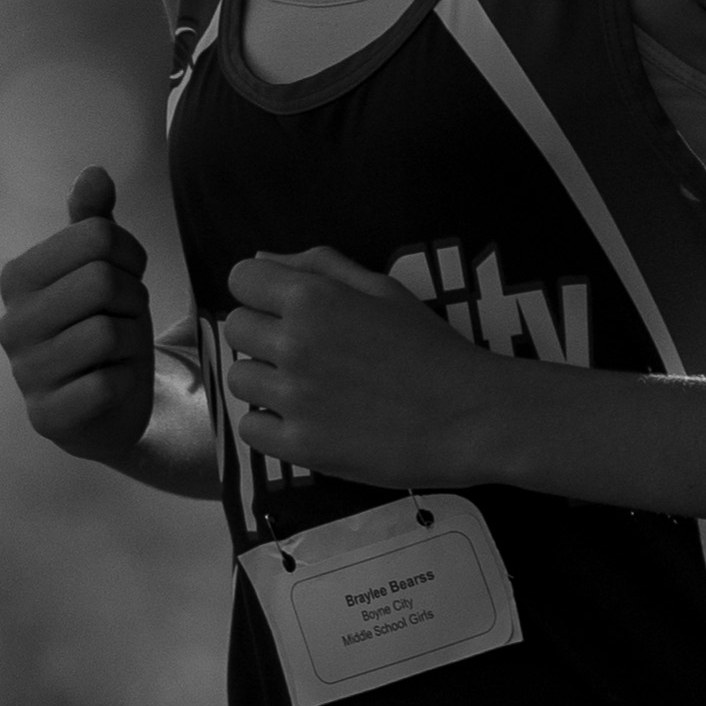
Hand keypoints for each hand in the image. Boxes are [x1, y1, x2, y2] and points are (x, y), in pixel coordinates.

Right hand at [0, 170, 155, 466]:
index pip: (98, 237)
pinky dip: (124, 381)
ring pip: (108, 332)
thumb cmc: (103, 327)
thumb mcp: (102, 269)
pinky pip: (106, 383)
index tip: (128, 276)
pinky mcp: (47, 416)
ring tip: (118, 350)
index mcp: (18, 276)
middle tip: (125, 316)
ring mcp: (24, 372)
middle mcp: (12, 322)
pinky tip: (112, 384)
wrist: (106, 408)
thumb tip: (96, 173)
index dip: (131, 255)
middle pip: (103, 281)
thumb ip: (94, 222)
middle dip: (133, 299)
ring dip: (131, 341)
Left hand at [220, 247, 483, 487]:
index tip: (281, 309)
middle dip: (262, 336)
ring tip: (307, 389)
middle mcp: (295, 343)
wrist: (470, 416)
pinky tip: (305, 421)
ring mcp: (294, 398)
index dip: (259, 292)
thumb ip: (320, 267)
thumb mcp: (384, 289)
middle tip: (303, 353)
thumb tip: (262, 259)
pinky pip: (250, 430)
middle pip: (235, 329)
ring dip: (265, 382)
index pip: (242, 279)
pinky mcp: (300, 446)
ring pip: (239, 380)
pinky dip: (270, 427)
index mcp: (314, 298)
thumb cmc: (432, 348)